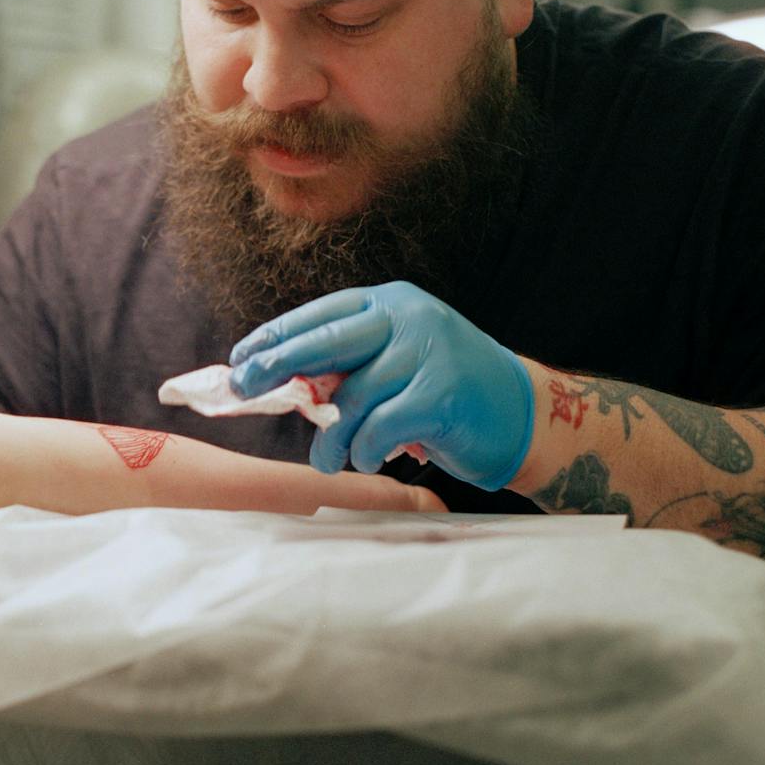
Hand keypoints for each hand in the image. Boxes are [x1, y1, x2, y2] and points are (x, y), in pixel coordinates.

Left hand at [228, 281, 533, 489]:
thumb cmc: (447, 393)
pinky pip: (379, 427)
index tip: (241, 358)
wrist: (523, 415)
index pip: (321, 314)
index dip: (277, 336)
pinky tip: (367, 461)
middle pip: (326, 341)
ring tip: (327, 460)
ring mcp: (427, 353)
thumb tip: (282, 382)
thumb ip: (349, 365)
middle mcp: (409, 318)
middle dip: (277, 365)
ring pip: (351, 397)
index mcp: (392, 303)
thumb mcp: (397, 362)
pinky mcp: (440, 395)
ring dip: (331, 437)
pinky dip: (365, 450)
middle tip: (244, 387)